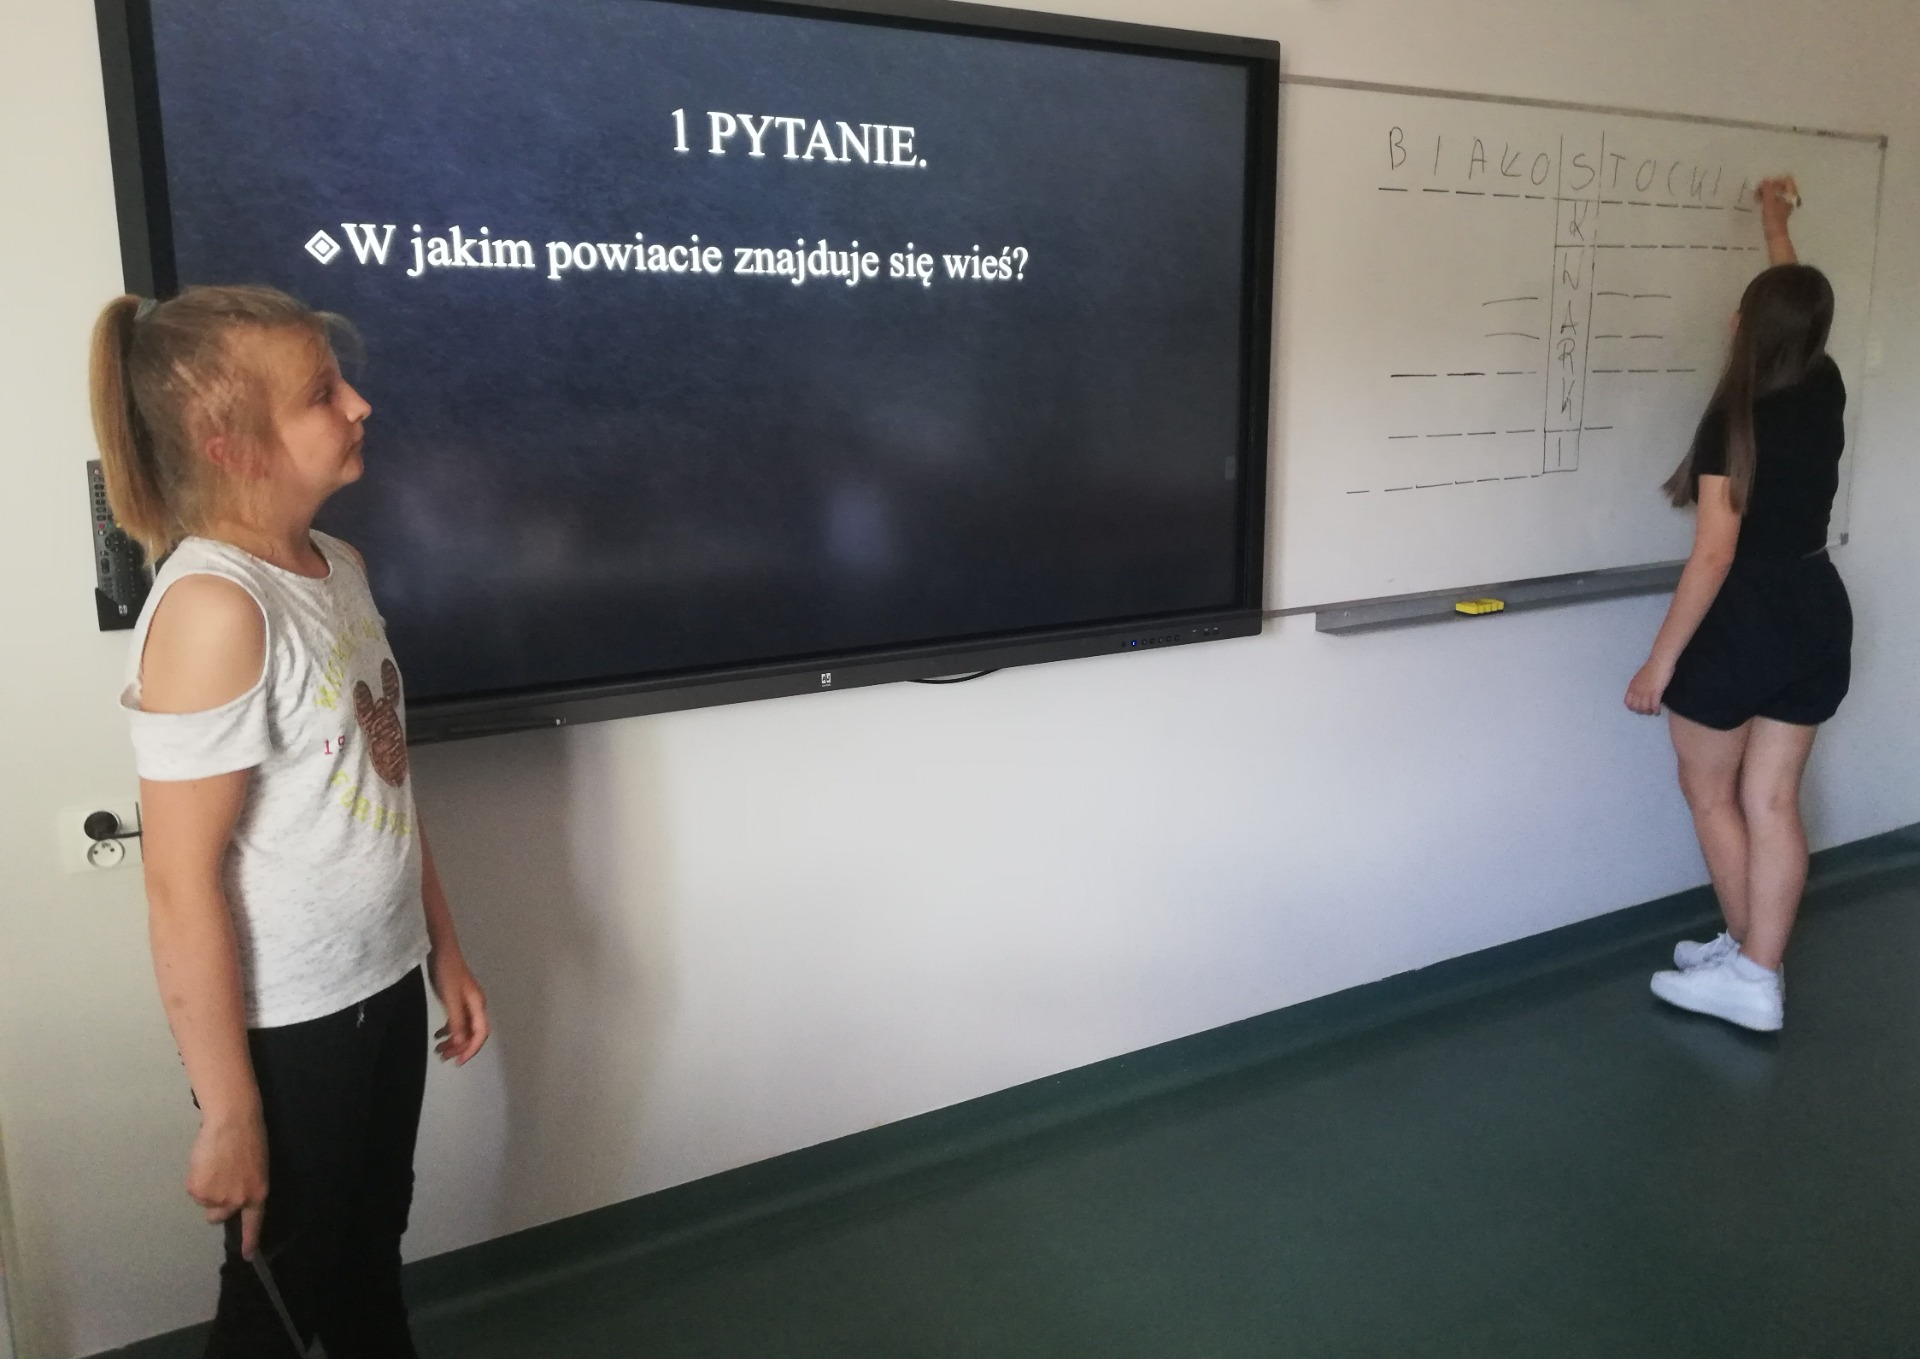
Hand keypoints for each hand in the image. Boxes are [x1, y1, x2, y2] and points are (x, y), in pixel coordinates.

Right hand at [186, 1108, 267, 1256]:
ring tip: (214, 1164)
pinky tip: (204, 1162)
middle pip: (218, 1216)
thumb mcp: (256, 1167)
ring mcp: (217, 1198)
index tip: (247, 1256)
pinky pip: (193, 1191)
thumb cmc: (249, 1138)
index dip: (249, 1241)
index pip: (253, 1223)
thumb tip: (234, 1197)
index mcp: (257, 1194)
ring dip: (206, 1187)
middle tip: (219, 1178)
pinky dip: (195, 1179)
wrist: (232, 1122)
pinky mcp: (198, 1190)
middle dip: (215, 1203)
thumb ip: (247, 1186)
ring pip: (204, 1201)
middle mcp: (238, 1201)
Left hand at [428, 949, 489, 1064]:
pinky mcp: (456, 999)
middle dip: (459, 1047)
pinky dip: (448, 1030)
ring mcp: (466, 1002)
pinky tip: (437, 1035)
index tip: (458, 1061)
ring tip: (438, 1050)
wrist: (441, 949)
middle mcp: (475, 1005)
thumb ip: (456, 1021)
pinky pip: (456, 1021)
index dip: (471, 1049)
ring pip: (463, 1028)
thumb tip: (459, 1043)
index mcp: (477, 1005)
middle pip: (472, 1033)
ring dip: (453, 1041)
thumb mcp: (450, 998)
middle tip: (443, 1057)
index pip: (481, 1033)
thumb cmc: (447, 972)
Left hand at [1625, 657, 1673, 715]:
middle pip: (1636, 707)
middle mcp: (1637, 691)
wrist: (1660, 661)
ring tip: (1653, 712)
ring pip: (1645, 709)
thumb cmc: (1652, 667)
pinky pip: (1654, 706)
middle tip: (1647, 711)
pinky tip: (1658, 711)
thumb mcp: (1640, 677)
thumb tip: (1640, 693)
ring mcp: (1646, 692)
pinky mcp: (1655, 692)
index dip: (1632, 707)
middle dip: (1641, 711)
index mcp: (1632, 686)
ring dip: (1649, 712)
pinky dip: (1656, 710)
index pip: (1628, 702)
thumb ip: (1639, 685)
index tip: (1638, 709)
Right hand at [1757, 176, 1797, 231]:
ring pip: (1777, 192)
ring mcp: (1785, 203)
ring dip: (1767, 192)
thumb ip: (1767, 189)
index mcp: (1790, 194)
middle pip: (1781, 185)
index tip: (1765, 186)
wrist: (1775, 234)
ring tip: (1758, 196)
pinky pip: (1774, 199)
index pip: (1787, 180)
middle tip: (1759, 191)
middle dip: (1770, 186)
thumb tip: (1765, 180)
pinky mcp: (1780, 209)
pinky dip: (1767, 198)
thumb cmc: (1773, 218)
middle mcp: (1790, 197)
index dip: (1775, 180)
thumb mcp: (1769, 202)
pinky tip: (1760, 202)